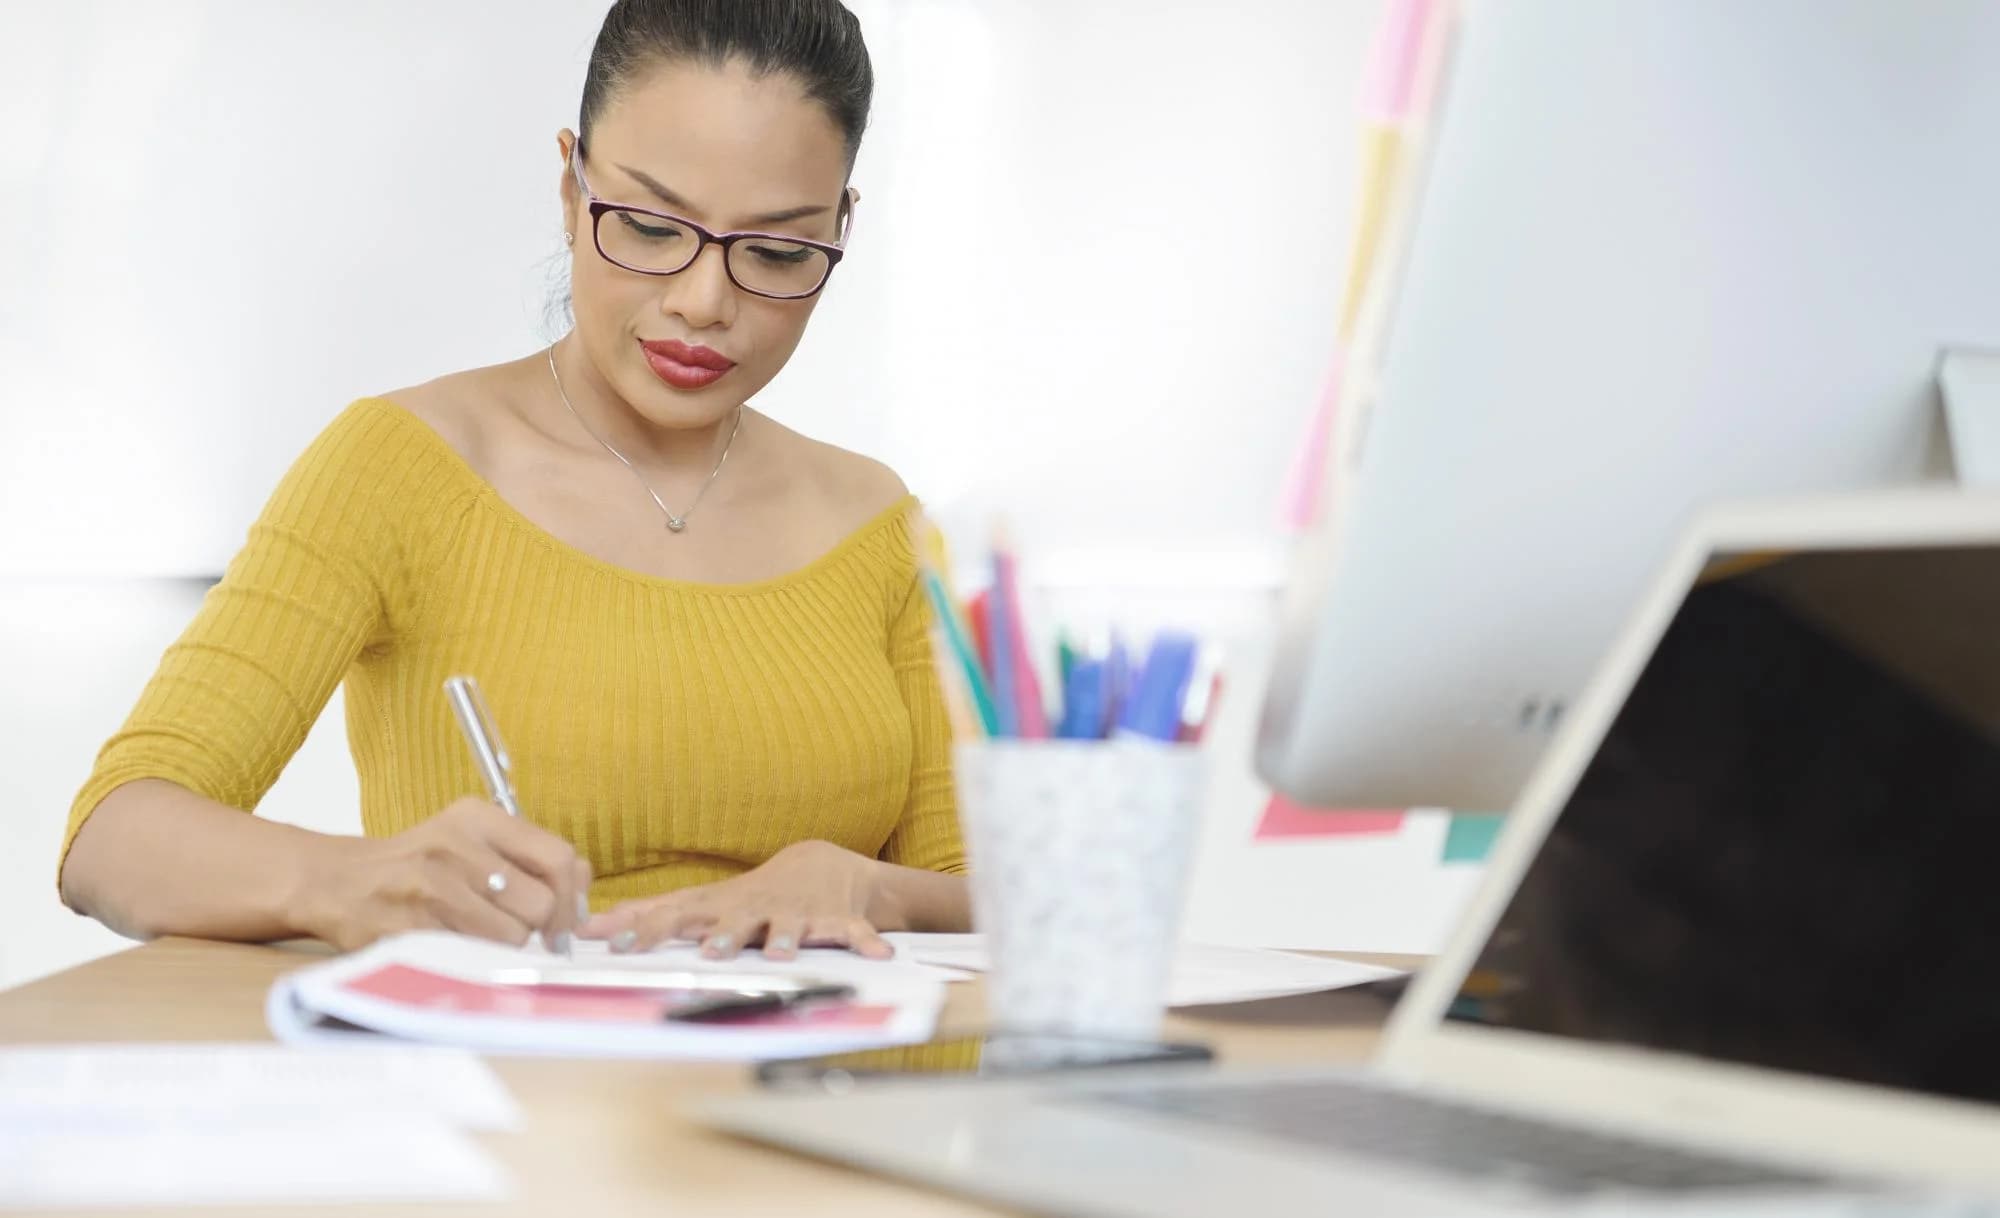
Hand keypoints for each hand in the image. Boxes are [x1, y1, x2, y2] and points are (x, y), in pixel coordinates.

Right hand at [301, 797, 591, 952]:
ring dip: (502, 946)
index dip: (574, 897)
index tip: (568, 920)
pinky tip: (452, 944)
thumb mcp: (472, 838)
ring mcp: (430, 887)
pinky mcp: (410, 928)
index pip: (558, 857)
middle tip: (516, 930)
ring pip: (511, 936)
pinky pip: (471, 957)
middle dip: (536, 927)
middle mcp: (455, 846)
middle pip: (540, 904)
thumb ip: (530, 854)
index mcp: (477, 817)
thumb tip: (585, 887)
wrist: (339, 881)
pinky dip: (471, 959)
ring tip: (473, 932)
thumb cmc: (419, 864)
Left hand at [581, 840, 896, 960]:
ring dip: (786, 938)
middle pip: (735, 919)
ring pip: (790, 925)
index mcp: (722, 907)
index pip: (678, 914)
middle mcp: (756, 908)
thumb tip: (588, 925)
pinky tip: (877, 953)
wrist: (826, 867)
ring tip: (783, 952)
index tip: (617, 943)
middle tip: (711, 950)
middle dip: (724, 934)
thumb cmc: (752, 895)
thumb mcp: (703, 903)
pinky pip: (853, 931)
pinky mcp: (834, 920)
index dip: (650, 927)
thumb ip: (650, 915)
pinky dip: (865, 940)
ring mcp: (796, 913)